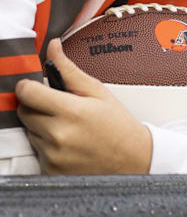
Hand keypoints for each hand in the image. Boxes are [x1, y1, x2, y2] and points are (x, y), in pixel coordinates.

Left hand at [16, 38, 151, 173]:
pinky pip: (36, 150)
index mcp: (72, 111)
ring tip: (68, 127)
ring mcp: (53, 155)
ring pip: (29, 131)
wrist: (132, 158)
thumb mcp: (98, 92)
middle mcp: (59, 134)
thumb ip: (70, 70)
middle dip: (37, 106)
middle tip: (60, 108)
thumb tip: (53, 47)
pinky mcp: (50, 169)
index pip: (27, 92)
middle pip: (24, 112)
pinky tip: (68, 143)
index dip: (29, 87)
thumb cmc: (118, 124)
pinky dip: (47, 145)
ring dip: (41, 127)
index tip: (37, 88)